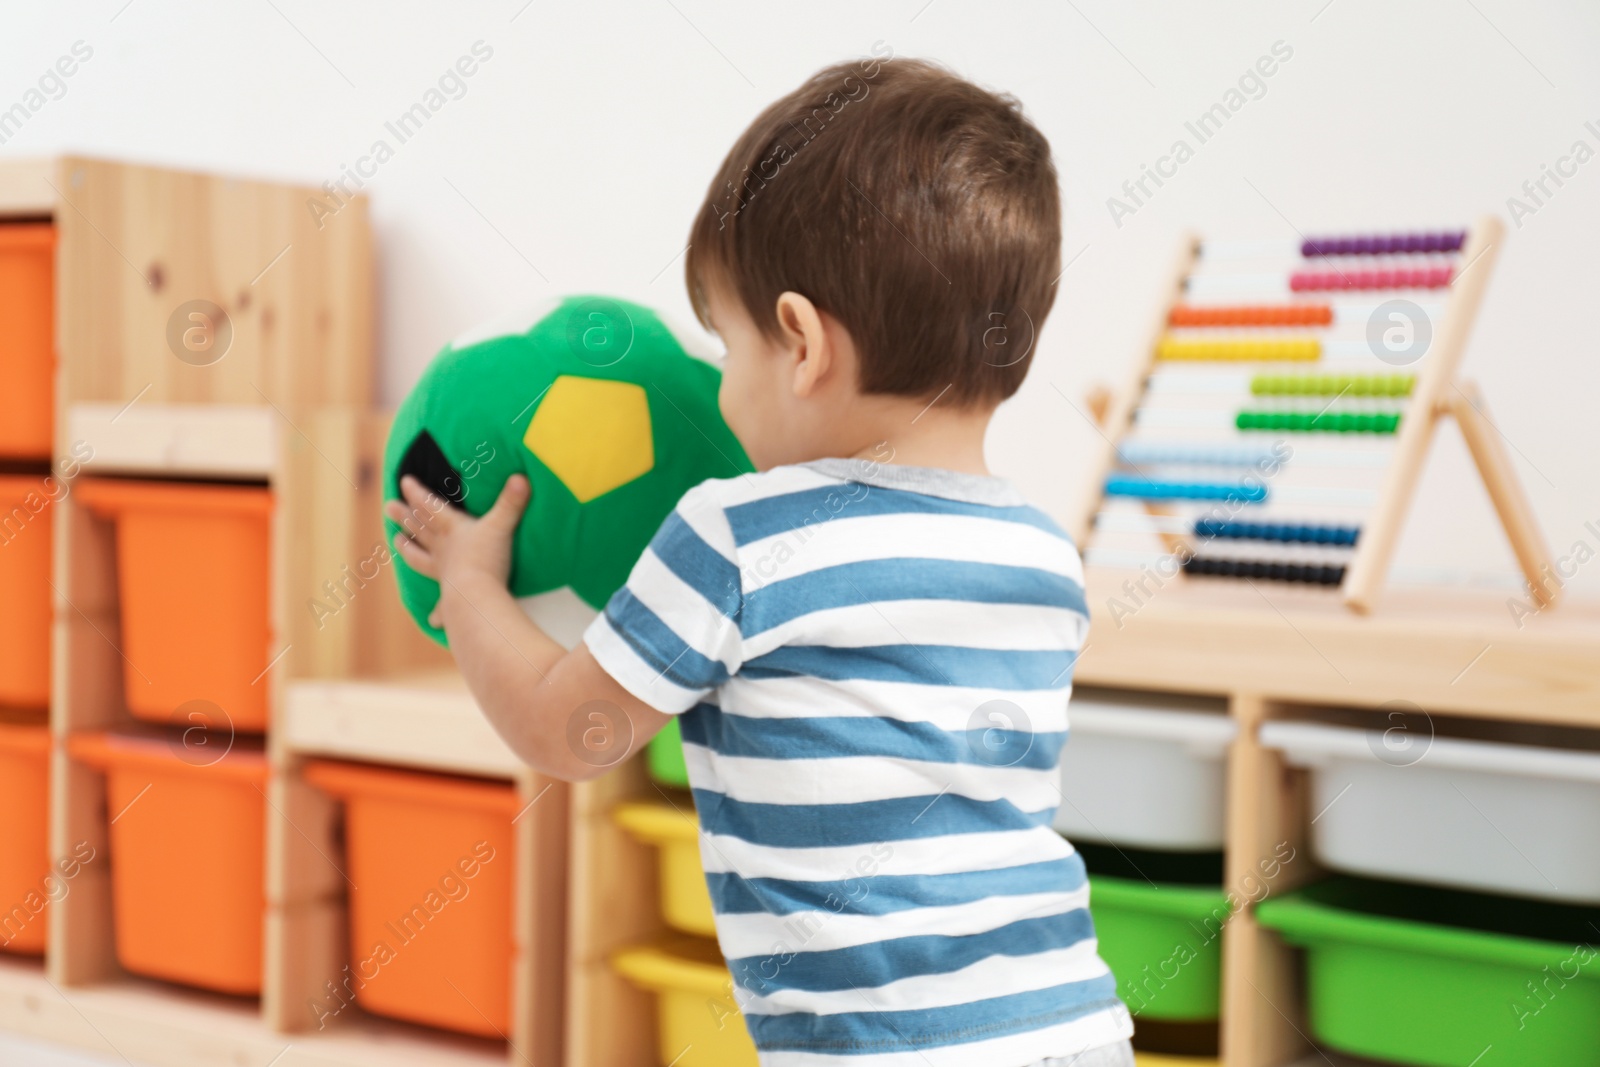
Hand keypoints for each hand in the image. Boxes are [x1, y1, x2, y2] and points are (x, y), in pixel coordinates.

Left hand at [384, 475, 530, 626]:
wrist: (476, 596)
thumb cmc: (487, 559)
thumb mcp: (502, 526)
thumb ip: (511, 502)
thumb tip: (522, 476)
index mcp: (452, 530)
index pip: (431, 507)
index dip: (417, 494)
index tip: (403, 481)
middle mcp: (443, 550)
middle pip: (419, 529)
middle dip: (404, 517)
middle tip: (389, 507)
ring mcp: (444, 574)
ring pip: (419, 558)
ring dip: (408, 549)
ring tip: (396, 541)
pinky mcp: (451, 597)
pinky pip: (442, 606)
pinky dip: (438, 613)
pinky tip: (432, 620)